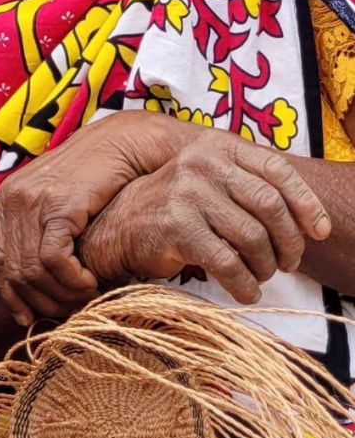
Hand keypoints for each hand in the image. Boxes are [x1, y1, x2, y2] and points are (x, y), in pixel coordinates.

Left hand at [0, 112, 204, 325]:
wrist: (122, 144)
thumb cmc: (92, 174)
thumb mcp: (50, 196)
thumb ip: (14, 214)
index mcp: (8, 197)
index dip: (11, 293)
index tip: (29, 316)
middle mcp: (14, 197)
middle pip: (12, 268)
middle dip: (37, 300)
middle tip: (62, 312)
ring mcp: (34, 200)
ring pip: (31, 268)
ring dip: (59, 293)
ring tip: (81, 298)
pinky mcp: (59, 205)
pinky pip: (53, 257)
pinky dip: (71, 279)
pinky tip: (90, 282)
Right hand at [79, 129, 330, 303]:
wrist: (118, 226)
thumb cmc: (175, 207)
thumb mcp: (208, 180)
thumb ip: (247, 183)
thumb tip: (309, 218)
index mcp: (215, 146)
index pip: (277, 169)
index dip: (306, 203)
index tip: (319, 231)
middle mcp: (201, 163)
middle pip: (270, 205)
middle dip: (289, 242)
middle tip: (287, 262)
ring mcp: (187, 193)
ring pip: (253, 237)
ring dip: (266, 266)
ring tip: (261, 275)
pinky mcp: (176, 227)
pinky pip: (229, 263)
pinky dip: (245, 285)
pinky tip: (244, 291)